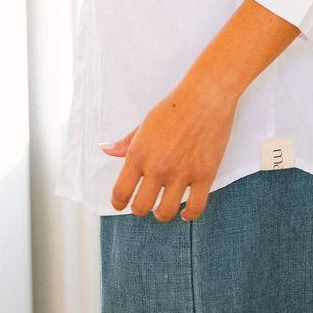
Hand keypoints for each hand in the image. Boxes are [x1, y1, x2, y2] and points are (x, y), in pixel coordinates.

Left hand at [102, 77, 237, 221]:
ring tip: (163, 209)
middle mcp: (157, 167)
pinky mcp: (204, 175)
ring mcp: (181, 173)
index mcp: (139, 154)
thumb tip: (106, 149)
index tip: (121, 204)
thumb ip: (126, 142)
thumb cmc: (174, 107)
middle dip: (140, 209)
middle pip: (141, 207)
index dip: (118, 203)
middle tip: (144, 204)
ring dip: (162, 214)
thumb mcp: (145, 123)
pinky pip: (195, 208)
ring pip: (166, 212)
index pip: (121, 192)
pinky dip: (189, 215)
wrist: (206, 96)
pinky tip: (186, 212)